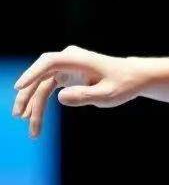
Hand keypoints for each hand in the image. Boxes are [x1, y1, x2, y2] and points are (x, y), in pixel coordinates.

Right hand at [11, 45, 147, 136]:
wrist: (133, 78)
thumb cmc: (123, 84)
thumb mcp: (108, 94)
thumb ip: (85, 96)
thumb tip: (60, 97)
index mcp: (78, 59)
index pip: (49, 63)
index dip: (32, 74)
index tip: (19, 87)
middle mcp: (68, 59)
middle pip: (40, 77)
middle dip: (27, 96)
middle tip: (18, 116)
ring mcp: (65, 67)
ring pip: (41, 85)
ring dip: (33, 104)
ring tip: (29, 125)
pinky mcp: (65, 76)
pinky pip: (47, 88)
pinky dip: (41, 102)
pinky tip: (33, 116)